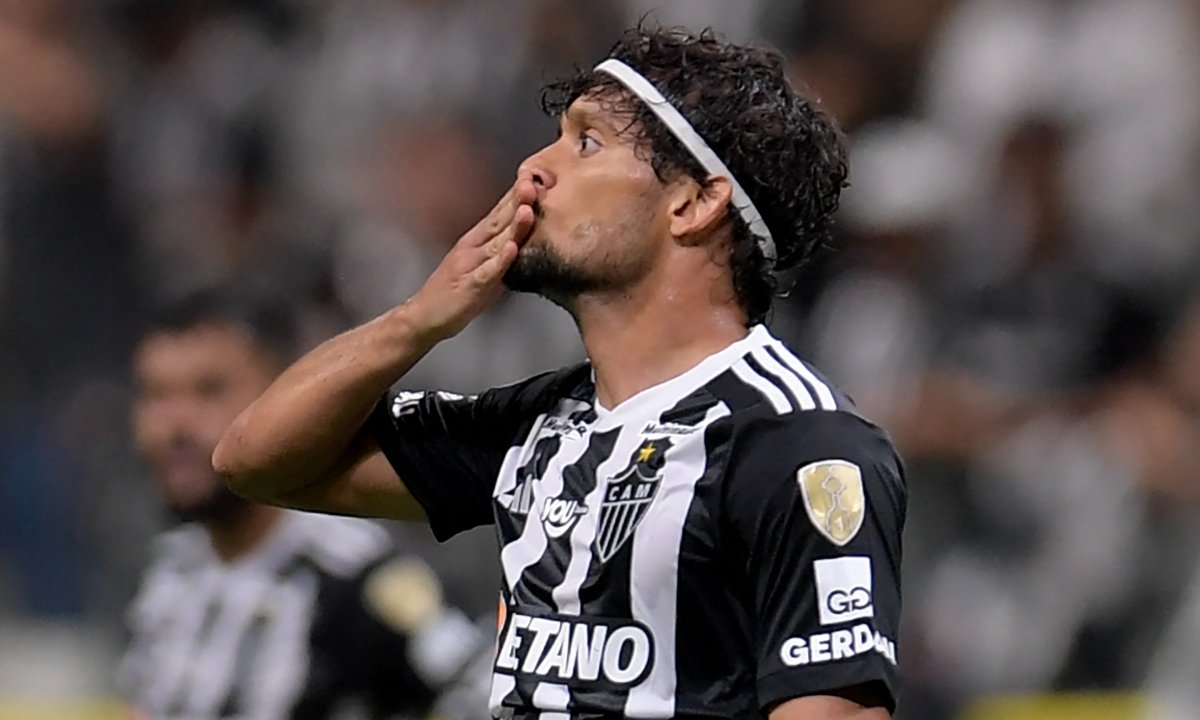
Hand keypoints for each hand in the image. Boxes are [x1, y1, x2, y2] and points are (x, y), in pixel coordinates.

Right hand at [404, 173, 536, 340]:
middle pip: (498, 220)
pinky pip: (487, 272)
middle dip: (517, 200)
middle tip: (534, 181)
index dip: (516, 195)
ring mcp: (470, 265)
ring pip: (495, 242)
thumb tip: (524, 237)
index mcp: (477, 241)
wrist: (424, 316)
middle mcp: (473, 247)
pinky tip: (511, 250)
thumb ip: (502, 251)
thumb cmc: (456, 293)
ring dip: (512, 225)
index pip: (499, 213)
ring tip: (527, 208)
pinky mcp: (469, 286)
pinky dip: (500, 261)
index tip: (535, 177)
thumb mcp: (482, 266)